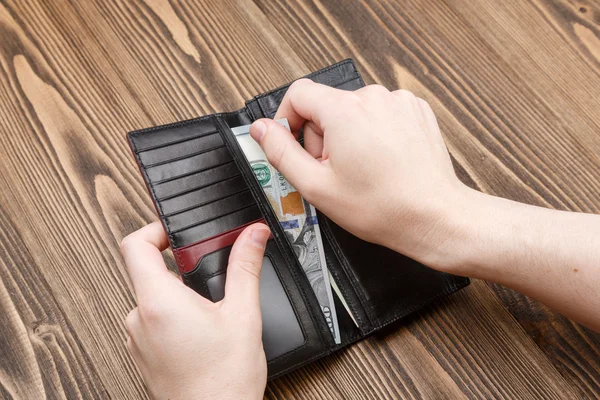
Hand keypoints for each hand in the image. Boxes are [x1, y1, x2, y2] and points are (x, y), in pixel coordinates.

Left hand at [120, 222, 269, 398]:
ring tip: (209, 310)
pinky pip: (151, 320)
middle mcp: (139, 318)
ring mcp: (137, 338)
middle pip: (147, 271)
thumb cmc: (224, 379)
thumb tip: (253, 235)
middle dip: (179, 267)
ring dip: (177, 294)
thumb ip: (246, 266)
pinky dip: (172, 316)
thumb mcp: (243, 313)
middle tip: (207, 273)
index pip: (135, 245)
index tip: (175, 232)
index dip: (154, 229)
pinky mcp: (142, 353)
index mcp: (159, 302)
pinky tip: (199, 331)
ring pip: (152, 297)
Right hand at [249, 79, 467, 269]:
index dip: (288, 119)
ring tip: (361, 169)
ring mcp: (398, 102)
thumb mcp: (316, 186)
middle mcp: (373, 97)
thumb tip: (262, 129)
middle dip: (322, 136)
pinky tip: (380, 160)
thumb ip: (281, 152)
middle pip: (326, 105)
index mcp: (345, 111)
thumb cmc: (382, 206)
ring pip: (353, 110)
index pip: (299, 93)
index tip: (293, 143)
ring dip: (348, 135)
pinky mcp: (415, 109)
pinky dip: (373, 133)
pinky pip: (379, 113)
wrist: (433, 215)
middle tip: (333, 171)